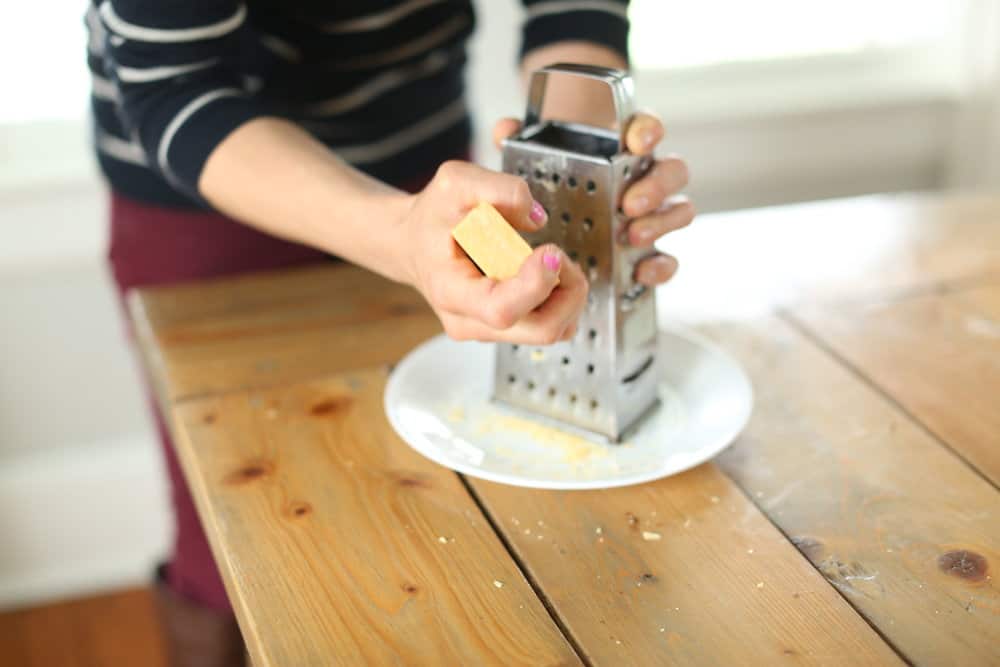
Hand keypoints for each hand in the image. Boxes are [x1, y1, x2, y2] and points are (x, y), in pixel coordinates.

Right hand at [397, 160, 588, 343]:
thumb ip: (500, 189)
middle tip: (557, 254)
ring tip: (549, 261)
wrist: (412, 244)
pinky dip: (560, 301)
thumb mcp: (455, 182)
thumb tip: (537, 218)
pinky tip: (544, 274)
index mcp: (450, 290)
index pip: (501, 309)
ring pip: (551, 331)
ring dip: (567, 295)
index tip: (550, 251)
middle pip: (541, 330)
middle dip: (567, 290)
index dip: (536, 283)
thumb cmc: (432, 218)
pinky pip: (549, 326)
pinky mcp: (503, 331)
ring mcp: (487, 331)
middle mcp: (469, 321)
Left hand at [493, 113, 693, 285]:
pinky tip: (641, 270)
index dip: (647, 131)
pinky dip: (661, 265)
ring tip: (633, 235)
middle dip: (656, 186)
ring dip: (661, 222)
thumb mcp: (528, 163)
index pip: (645, 130)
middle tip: (629, 204)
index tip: (638, 142)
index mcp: (620, 150)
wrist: (548, 230)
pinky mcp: (646, 252)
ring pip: (679, 211)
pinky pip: (667, 258)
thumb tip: (506, 130)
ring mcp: (649, 216)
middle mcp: (643, 179)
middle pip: (673, 171)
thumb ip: (518, 143)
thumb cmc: (549, 187)